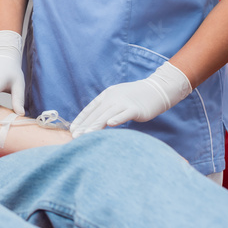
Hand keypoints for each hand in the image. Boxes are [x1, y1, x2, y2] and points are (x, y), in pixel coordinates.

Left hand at [70, 62, 191, 136]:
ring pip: (107, 114)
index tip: (72, 129)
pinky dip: (117, 118)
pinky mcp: (135, 108)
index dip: (81, 119)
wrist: (155, 91)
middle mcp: (112, 98)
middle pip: (96, 113)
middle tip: (75, 136)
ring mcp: (124, 102)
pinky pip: (124, 114)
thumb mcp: (117, 100)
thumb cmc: (134, 98)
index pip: (90, 109)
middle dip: (85, 125)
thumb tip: (95, 122)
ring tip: (86, 135)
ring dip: (96, 125)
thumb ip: (106, 108)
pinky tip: (110, 124)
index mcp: (106, 96)